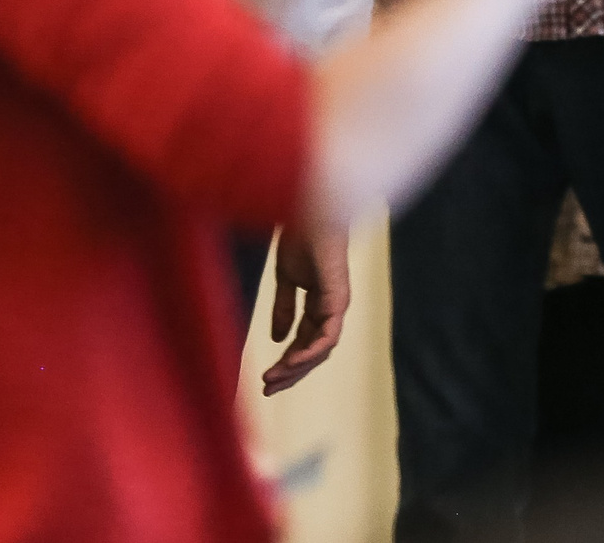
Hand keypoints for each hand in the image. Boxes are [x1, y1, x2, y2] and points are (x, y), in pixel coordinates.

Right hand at [261, 226, 351, 394]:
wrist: (308, 213)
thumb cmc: (300, 239)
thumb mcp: (286, 280)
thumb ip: (284, 309)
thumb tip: (278, 341)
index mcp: (320, 305)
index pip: (305, 343)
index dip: (287, 362)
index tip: (266, 378)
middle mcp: (331, 309)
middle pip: (314, 352)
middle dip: (291, 373)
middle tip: (268, 389)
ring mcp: (337, 305)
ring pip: (322, 349)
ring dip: (297, 367)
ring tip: (272, 379)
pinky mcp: (338, 299)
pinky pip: (328, 335)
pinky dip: (310, 351)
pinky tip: (290, 361)